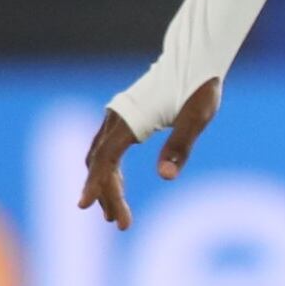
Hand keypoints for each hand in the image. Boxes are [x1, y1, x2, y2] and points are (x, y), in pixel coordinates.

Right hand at [77, 77, 219, 230]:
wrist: (195, 61)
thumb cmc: (199, 89)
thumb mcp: (196, 119)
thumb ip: (181, 147)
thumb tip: (165, 177)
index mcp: (130, 120)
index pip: (105, 158)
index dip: (96, 184)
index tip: (85, 206)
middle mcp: (116, 119)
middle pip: (100, 163)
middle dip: (106, 194)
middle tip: (120, 224)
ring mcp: (117, 119)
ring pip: (101, 158)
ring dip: (106, 186)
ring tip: (116, 216)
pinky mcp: (123, 120)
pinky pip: (108, 150)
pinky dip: (109, 171)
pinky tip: (117, 187)